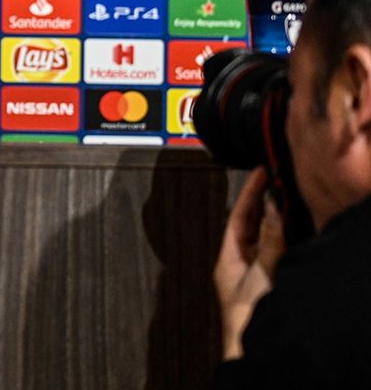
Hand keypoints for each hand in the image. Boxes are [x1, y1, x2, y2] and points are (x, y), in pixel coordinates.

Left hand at [213, 167, 285, 359]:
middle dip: (264, 203)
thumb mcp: (259, 273)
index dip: (249, 194)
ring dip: (276, 219)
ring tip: (287, 198)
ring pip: (266, 237)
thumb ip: (269, 241)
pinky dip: (285, 238)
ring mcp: (255, 273)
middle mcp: (239, 263)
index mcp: (227, 258)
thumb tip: (272, 208)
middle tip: (277, 179)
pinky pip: (277, 253)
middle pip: (252, 225)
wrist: (251, 349)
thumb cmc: (246, 318)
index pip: (237, 217)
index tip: (260, 173)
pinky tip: (295, 228)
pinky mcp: (270, 283)